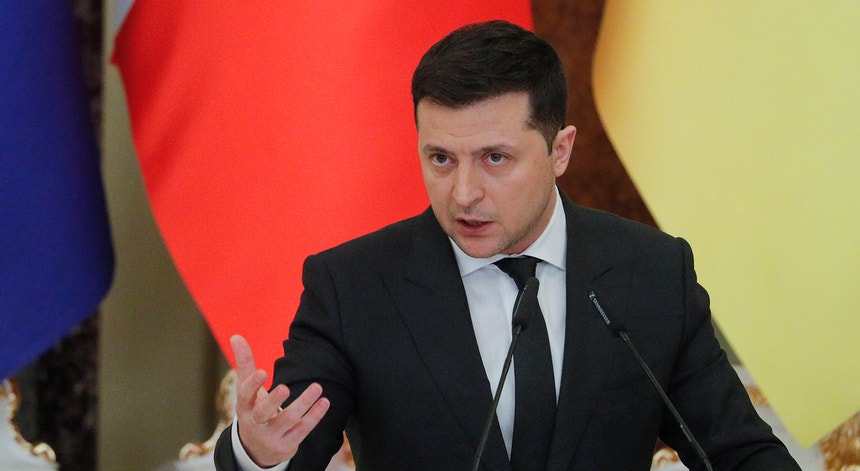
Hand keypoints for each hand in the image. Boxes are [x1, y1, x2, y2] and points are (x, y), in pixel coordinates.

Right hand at [231, 334, 329, 466]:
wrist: (256, 449)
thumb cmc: (253, 408)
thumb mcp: (246, 389)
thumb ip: (244, 363)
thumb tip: (236, 336)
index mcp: (244, 407)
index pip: (245, 396)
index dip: (253, 385)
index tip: (263, 372)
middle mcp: (255, 423)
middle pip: (262, 413)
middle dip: (274, 401)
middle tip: (285, 387)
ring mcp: (270, 436)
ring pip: (287, 420)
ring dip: (303, 403)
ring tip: (317, 387)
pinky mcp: (286, 445)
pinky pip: (302, 430)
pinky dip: (314, 416)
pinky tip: (324, 402)